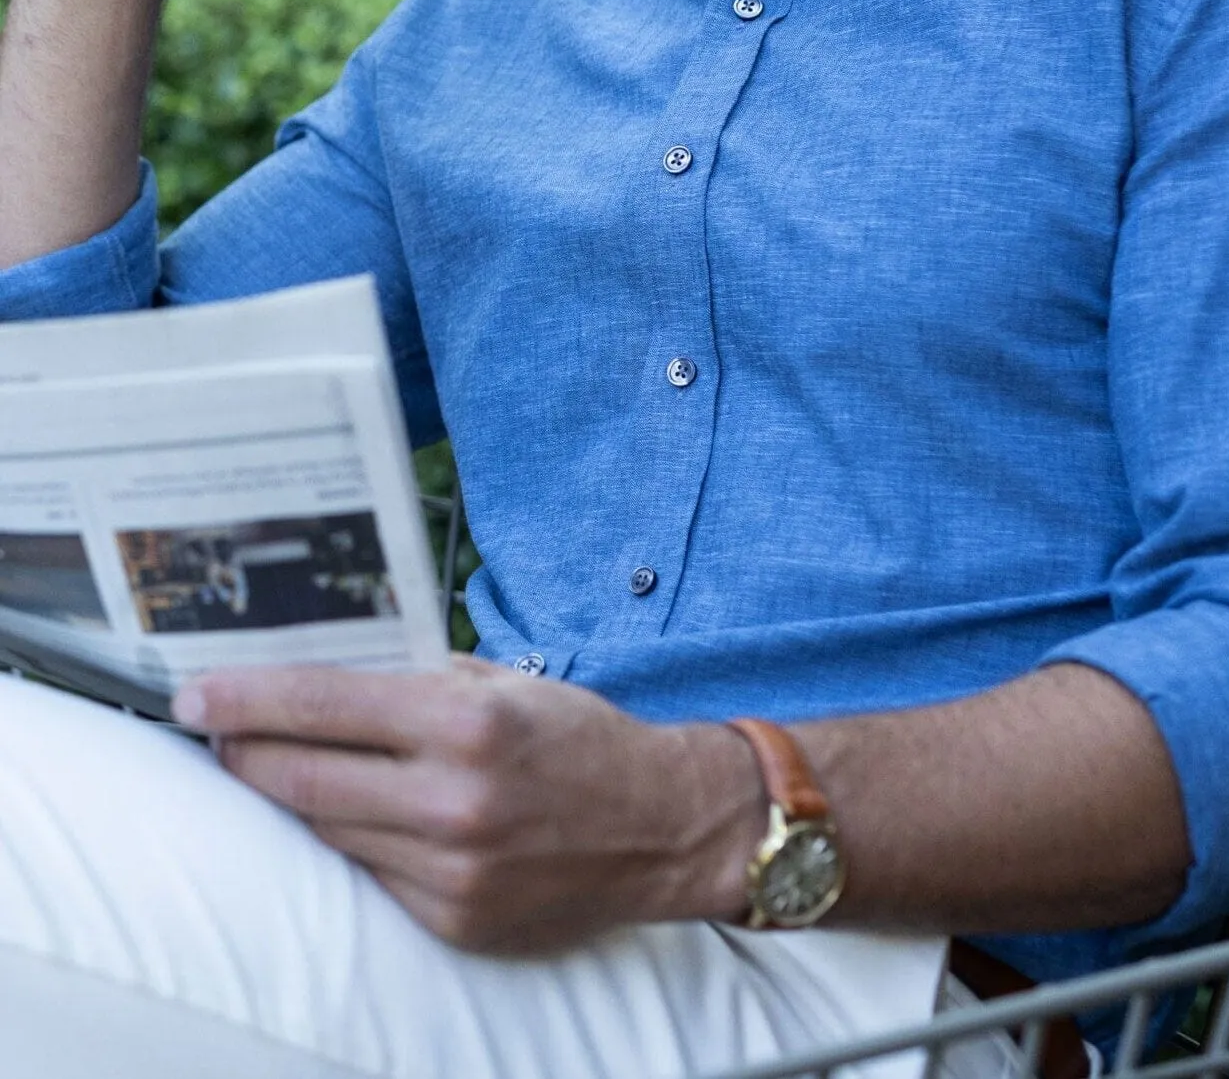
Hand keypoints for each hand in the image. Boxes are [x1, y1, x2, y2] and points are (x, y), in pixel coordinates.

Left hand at [172, 657, 759, 954]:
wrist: (662, 826)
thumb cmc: (583, 741)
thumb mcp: (508, 684)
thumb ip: (418, 684)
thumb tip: (324, 682)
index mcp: (467, 723)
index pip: (322, 704)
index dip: (246, 698)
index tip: (194, 693)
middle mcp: (453, 799)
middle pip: (300, 776)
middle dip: (243, 751)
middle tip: (213, 730)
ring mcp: (450, 869)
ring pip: (326, 829)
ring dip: (292, 797)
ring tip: (277, 767)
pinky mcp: (453, 919)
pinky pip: (370, 876)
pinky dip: (353, 842)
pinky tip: (359, 816)